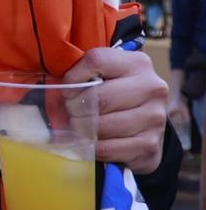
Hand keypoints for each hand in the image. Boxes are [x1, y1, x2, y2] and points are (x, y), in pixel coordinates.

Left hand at [66, 46, 168, 172]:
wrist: (146, 121)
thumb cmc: (117, 91)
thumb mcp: (105, 74)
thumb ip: (83, 72)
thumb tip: (53, 83)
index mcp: (138, 63)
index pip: (96, 61)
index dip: (74, 76)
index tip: (67, 89)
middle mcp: (152, 88)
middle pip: (100, 98)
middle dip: (76, 107)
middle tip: (70, 111)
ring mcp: (155, 118)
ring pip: (104, 125)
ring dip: (83, 129)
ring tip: (79, 125)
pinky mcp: (150, 144)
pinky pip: (109, 148)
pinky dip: (93, 147)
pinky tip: (90, 141)